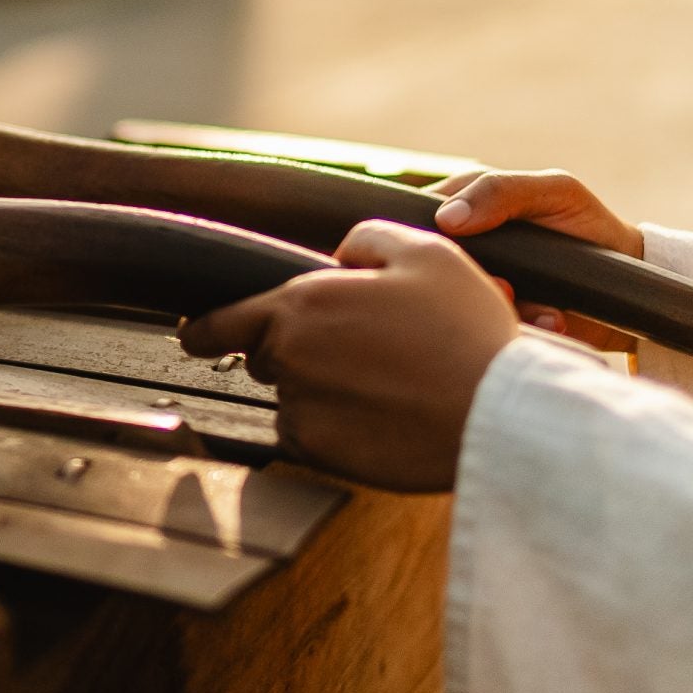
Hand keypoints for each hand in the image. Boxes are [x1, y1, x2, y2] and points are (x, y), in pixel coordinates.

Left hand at [177, 220, 518, 492]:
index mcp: (302, 303)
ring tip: (384, 385)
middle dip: (294, 352)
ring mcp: (302, 409)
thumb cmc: (466, 330)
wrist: (499, 414)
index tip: (194, 335)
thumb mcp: (425, 251)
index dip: (205, 329)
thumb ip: (364, 239)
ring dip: (318, 392)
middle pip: (265, 356)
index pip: (221, 321)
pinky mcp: (323, 453)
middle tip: (359, 352)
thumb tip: (336, 255)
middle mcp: (289, 358)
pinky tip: (381, 417)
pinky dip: (333, 429)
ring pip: (292, 398)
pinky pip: (311, 437)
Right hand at [431, 169, 641, 351]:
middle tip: (509, 287)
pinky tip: (556, 320)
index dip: (430, 236)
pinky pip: (494, 330)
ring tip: (543, 310)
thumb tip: (446, 218)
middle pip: (437, 267)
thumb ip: (500, 190)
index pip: (419, 221)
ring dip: (502, 308)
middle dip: (471, 279)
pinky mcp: (503, 323)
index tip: (460, 247)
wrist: (630, 280)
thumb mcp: (554, 191)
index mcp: (467, 210)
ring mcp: (484, 288)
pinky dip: (528, 327)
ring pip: (463, 304)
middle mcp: (468, 252)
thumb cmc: (587, 223)